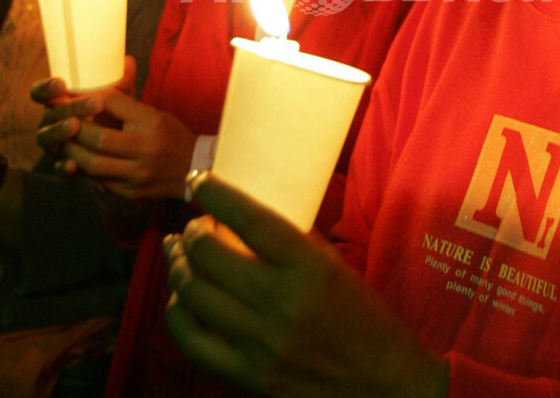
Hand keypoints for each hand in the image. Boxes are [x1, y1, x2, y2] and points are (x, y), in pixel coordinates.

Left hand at [35, 64, 196, 199]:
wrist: (195, 169)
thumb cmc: (171, 136)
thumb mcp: (155, 115)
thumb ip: (126, 105)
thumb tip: (95, 90)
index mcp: (153, 122)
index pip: (113, 104)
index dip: (88, 99)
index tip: (71, 96)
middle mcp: (147, 148)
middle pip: (99, 138)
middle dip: (74, 129)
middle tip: (61, 122)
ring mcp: (138, 173)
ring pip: (93, 164)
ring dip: (73, 153)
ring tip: (63, 143)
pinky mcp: (132, 191)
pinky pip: (99, 181)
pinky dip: (84, 170)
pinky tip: (77, 161)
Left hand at [165, 174, 448, 396]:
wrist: (381, 386)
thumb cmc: (365, 318)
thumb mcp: (336, 267)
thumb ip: (294, 242)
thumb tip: (249, 217)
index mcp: (308, 267)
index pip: (248, 219)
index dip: (215, 195)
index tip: (198, 181)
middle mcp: (279, 302)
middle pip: (209, 255)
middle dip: (192, 232)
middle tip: (195, 225)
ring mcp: (259, 343)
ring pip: (193, 294)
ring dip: (179, 265)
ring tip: (180, 252)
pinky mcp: (247, 376)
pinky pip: (192, 341)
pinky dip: (178, 312)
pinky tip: (180, 296)